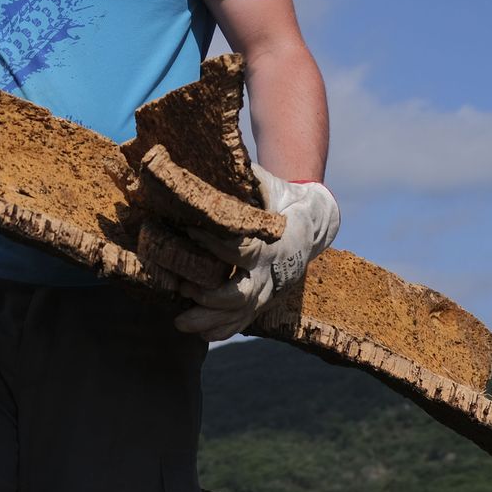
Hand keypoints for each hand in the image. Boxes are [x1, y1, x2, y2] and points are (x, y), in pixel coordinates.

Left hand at [173, 164, 339, 341]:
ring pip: (240, 314)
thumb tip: (217, 158)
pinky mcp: (265, 300)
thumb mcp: (267, 184)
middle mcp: (271, 272)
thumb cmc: (281, 198)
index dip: (213, 244)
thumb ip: (245, 177)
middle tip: (182, 290)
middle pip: (241, 295)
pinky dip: (223, 330)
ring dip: (210, 321)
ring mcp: (269, 290)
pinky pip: (245, 321)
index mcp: (271, 244)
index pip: (239, 250)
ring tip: (179, 323)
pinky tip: (200, 334)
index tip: (189, 232)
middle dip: (210, 299)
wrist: (312, 222)